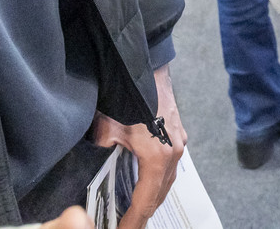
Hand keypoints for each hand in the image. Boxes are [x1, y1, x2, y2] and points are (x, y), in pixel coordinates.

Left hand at [92, 65, 185, 228]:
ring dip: (151, 198)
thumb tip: (101, 156)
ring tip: (134, 212)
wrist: (148, 66)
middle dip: (142, 214)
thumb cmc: (129, 94)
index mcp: (157, 156)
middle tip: (127, 226)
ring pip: (166, 182)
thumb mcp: (106, 126)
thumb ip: (102, 148)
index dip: (133, 221)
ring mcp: (179, 143)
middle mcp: (173, 153)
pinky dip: (157, 181)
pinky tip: (145, 184)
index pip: (145, 201)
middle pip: (159, 195)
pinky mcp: (178, 135)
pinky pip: (169, 167)